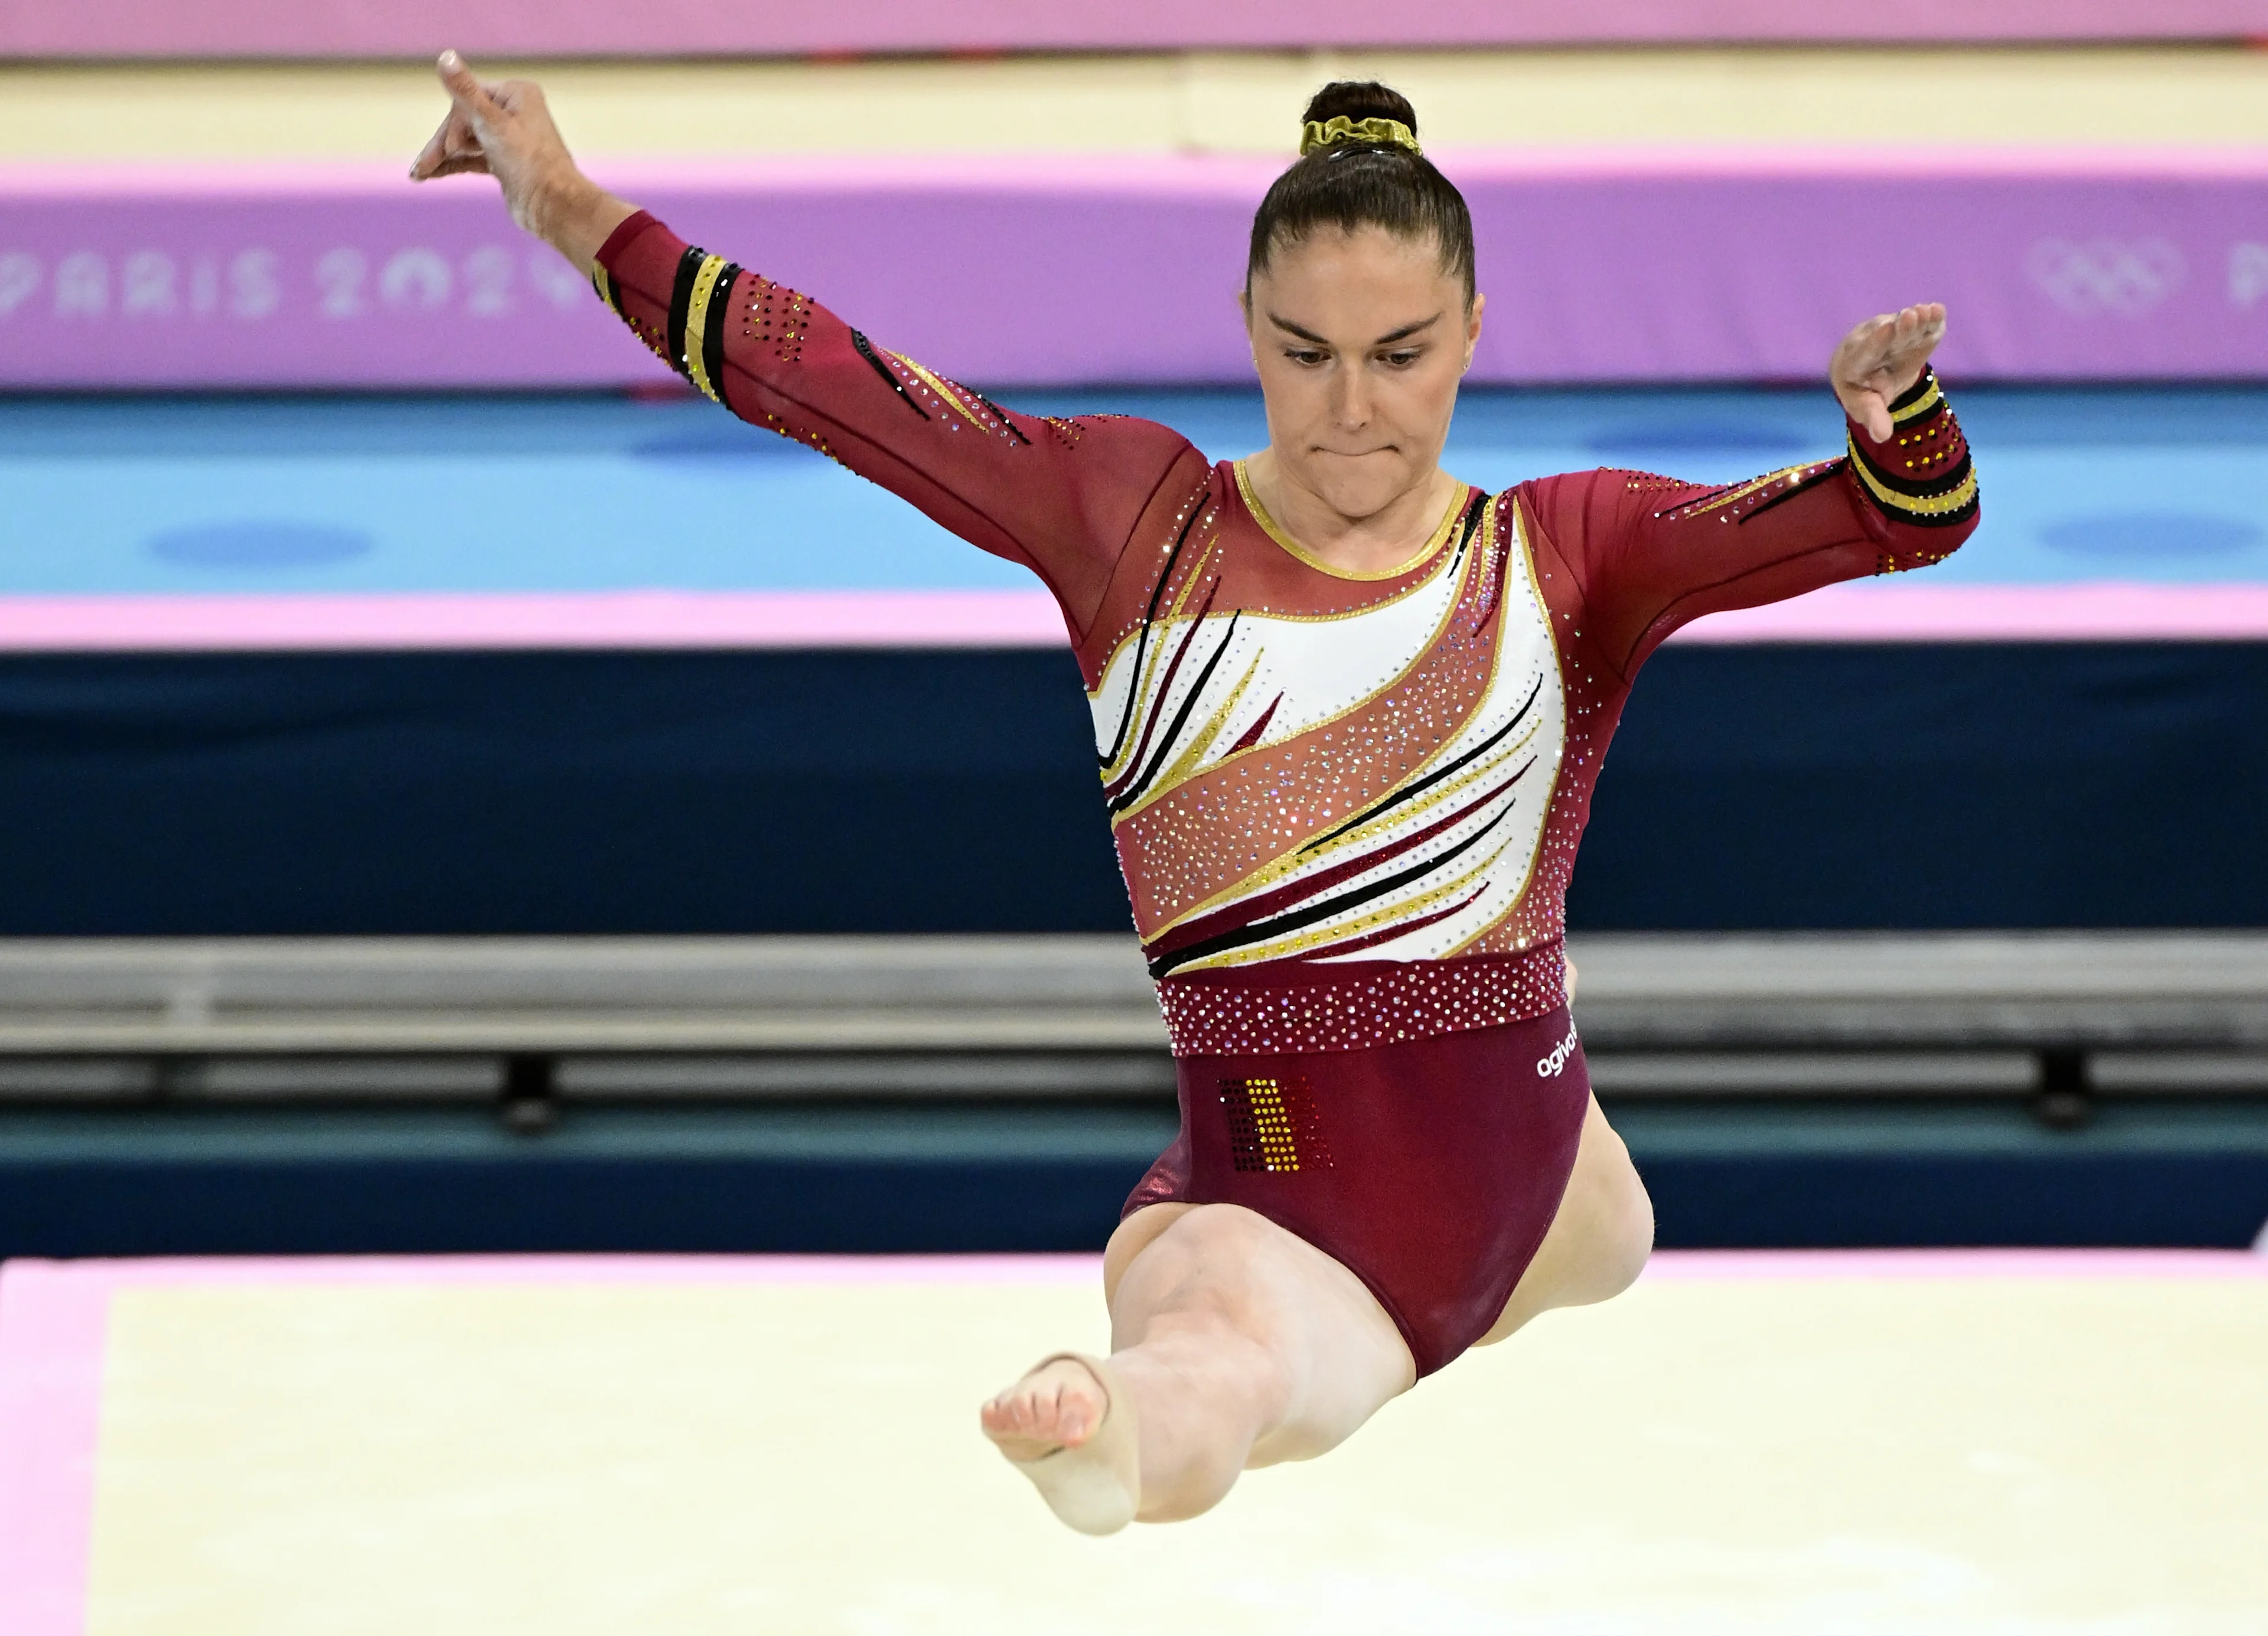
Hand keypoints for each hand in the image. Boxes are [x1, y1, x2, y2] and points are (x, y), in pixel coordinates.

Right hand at [408, 51, 632, 266]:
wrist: (553, 207)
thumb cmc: (529, 163)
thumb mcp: (492, 123)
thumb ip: (465, 91)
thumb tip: (446, 56)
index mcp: (516, 94)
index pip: (468, 100)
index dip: (454, 124)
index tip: (450, 147)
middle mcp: (515, 112)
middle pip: (465, 122)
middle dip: (442, 145)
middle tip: (421, 167)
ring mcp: (510, 138)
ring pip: (466, 141)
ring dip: (441, 157)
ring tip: (418, 174)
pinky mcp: (506, 163)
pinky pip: (472, 158)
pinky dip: (453, 165)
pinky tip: (430, 175)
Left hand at [1829, 303, 1945, 442]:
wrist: (1871, 370)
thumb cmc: (1864, 391)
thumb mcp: (1866, 406)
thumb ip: (1873, 418)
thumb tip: (1881, 437)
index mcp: (1854, 363)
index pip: (1865, 352)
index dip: (1876, 342)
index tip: (1886, 330)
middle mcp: (1870, 342)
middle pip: (1886, 335)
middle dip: (1899, 328)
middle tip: (1910, 316)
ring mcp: (1892, 333)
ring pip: (1904, 326)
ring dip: (1917, 320)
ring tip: (1927, 311)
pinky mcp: (1912, 330)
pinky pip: (1921, 325)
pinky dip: (1930, 319)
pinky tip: (1938, 311)